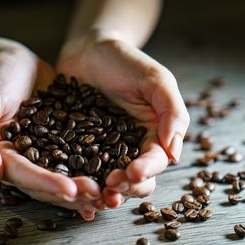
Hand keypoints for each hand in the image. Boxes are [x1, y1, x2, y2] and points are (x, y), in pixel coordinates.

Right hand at [0, 45, 102, 219]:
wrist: (11, 60)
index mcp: (2, 156)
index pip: (24, 176)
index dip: (47, 185)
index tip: (70, 190)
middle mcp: (23, 160)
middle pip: (47, 184)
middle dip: (71, 191)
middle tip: (97, 193)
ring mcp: (44, 152)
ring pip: (64, 176)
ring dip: (85, 187)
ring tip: (108, 192)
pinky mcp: (62, 141)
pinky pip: (77, 158)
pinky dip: (93, 169)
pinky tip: (113, 176)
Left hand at [57, 30, 189, 206]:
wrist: (87, 49)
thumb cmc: (125, 60)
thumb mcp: (155, 79)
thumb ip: (171, 111)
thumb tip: (174, 152)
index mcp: (152, 134)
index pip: (155, 160)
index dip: (146, 171)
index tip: (133, 173)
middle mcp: (128, 147)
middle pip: (133, 179)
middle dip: (125, 188)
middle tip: (110, 188)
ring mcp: (101, 150)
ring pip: (106, 180)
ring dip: (102, 192)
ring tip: (92, 195)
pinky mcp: (76, 148)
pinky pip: (78, 169)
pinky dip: (77, 183)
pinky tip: (70, 191)